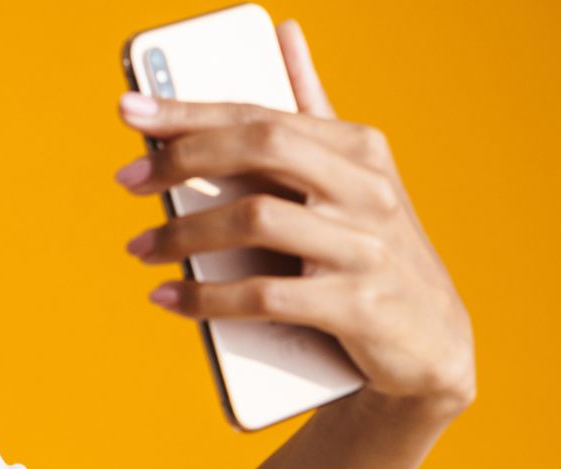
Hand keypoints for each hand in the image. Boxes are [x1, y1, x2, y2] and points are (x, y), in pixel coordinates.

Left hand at [113, 19, 474, 410]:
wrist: (431, 345)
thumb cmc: (371, 252)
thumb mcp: (353, 175)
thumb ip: (313, 109)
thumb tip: (284, 32)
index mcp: (358, 147)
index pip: (262, 114)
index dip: (190, 111)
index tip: (129, 110)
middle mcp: (367, 188)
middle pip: (262, 148)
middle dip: (184, 160)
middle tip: (128, 181)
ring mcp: (365, 247)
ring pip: (256, 220)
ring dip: (182, 236)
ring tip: (140, 249)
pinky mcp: (357, 307)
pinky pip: (264, 295)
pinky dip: (205, 297)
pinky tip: (168, 299)